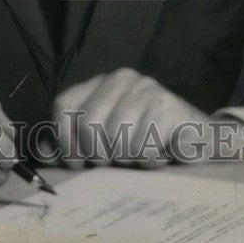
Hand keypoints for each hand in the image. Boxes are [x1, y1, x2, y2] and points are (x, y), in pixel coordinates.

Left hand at [50, 68, 211, 167]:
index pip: (63, 106)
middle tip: (111, 163)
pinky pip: (143, 146)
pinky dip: (147, 161)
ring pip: (116, 138)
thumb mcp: (107, 139)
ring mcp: (146, 89)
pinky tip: (156, 156)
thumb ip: (74, 143)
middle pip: (87, 125)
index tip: (75, 163)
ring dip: (125, 159)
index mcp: (99, 83)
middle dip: (96, 155)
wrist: (199, 135)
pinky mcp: (168, 106)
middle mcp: (121, 79)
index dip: (63, 140)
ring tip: (137, 157)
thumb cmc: (146, 139)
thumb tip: (43, 154)